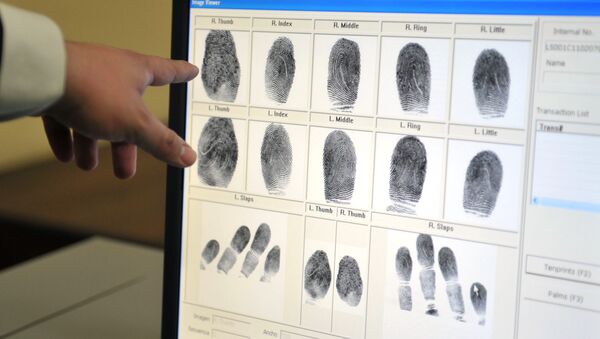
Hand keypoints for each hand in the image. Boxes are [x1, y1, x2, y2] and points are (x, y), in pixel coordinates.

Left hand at [41, 42, 197, 178]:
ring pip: (94, 116)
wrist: (41, 77)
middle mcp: (111, 72)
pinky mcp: (57, 89)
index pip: (167, 71)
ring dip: (92, 144)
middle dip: (126, 143)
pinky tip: (66, 155)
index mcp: (136, 71)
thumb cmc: (91, 88)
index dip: (181, 73)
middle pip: (127, 111)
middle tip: (127, 167)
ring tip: (89, 164)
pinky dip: (67, 137)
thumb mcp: (135, 123)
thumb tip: (188, 156)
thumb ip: (161, 142)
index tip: (190, 71)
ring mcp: (83, 79)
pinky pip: (65, 117)